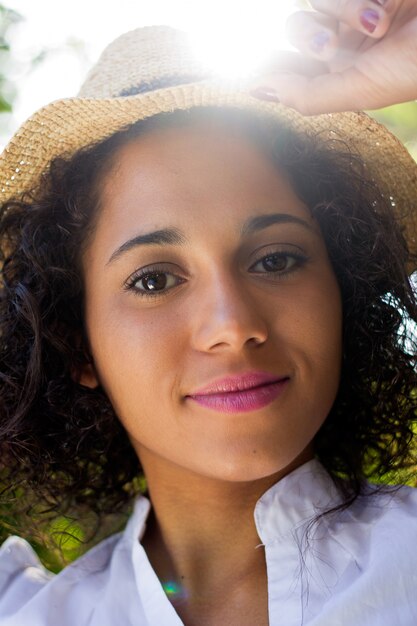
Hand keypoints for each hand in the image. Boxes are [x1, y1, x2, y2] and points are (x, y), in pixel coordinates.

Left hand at [250, 0, 416, 113]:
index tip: (256, 72)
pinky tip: (390, 7)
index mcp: (339, 72)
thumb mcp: (361, 90)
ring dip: (347, 9)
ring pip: (320, 0)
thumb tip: (258, 90)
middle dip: (308, 37)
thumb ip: (308, 95)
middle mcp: (344, 38)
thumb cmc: (415, 67)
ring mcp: (357, 7)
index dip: (272, 67)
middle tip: (329, 47)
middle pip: (297, 27)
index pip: (289, 67)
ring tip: (379, 23)